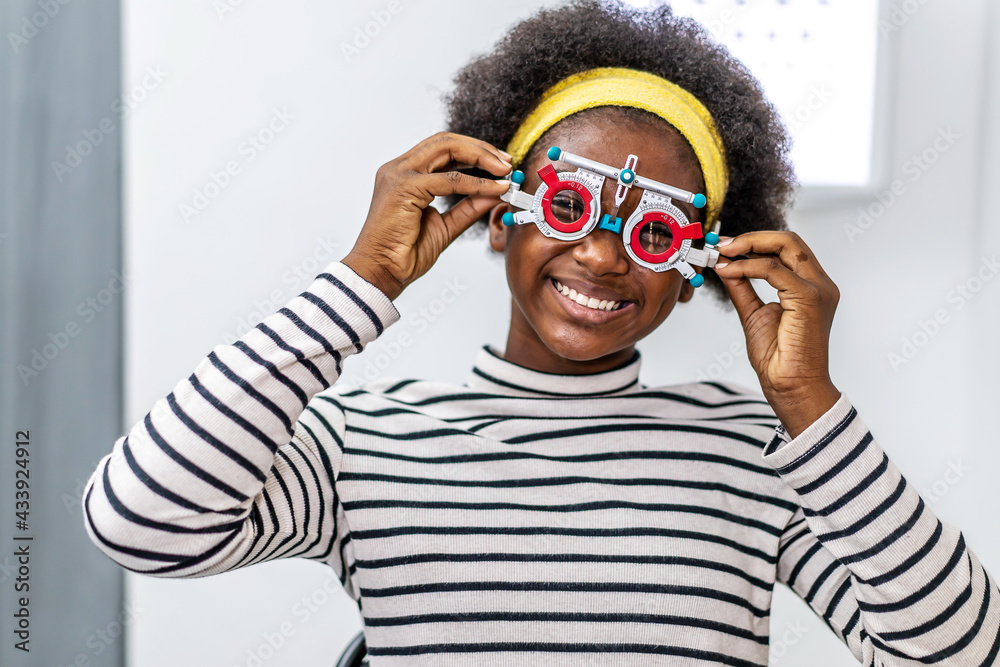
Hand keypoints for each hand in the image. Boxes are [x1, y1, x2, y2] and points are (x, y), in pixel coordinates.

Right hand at [341, 132, 512, 299]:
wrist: (382, 272)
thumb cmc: (404, 253)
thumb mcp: (446, 225)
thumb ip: (469, 206)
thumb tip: (495, 192)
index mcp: (405, 174)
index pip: (442, 148)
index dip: (474, 151)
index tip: (500, 164)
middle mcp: (399, 168)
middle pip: (445, 141)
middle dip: (481, 149)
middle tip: (507, 162)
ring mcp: (399, 174)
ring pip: (446, 149)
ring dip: (480, 157)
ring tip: (504, 171)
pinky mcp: (403, 187)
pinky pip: (450, 180)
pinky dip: (477, 183)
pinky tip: (495, 188)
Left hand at [713, 231, 841, 438]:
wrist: (791, 387)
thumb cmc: (778, 359)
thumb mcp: (753, 314)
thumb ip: (742, 288)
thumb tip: (725, 266)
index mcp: (811, 287)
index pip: (788, 248)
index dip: (756, 241)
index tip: (726, 246)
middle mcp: (820, 284)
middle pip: (789, 240)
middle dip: (752, 237)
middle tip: (722, 244)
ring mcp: (818, 290)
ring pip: (785, 246)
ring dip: (747, 246)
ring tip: (722, 254)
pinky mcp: (809, 298)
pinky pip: (774, 270)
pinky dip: (747, 266)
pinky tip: (729, 271)